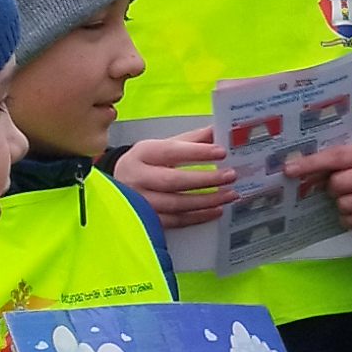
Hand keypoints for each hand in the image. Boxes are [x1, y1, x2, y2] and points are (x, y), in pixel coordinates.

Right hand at [116, 130, 230, 226]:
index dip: (197, 152)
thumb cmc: (146, 163)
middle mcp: (139, 178)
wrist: (121, 183)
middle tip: (230, 175)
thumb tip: (217, 131)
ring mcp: (142, 201)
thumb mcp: (162, 146)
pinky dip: (198, 216)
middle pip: (173, 180)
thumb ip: (190, 140)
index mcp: (143, 153)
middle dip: (205, 179)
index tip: (221, 151)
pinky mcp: (148, 219)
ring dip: (206, 200)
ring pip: (176, 204)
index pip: (171, 151)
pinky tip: (216, 210)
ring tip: (229, 194)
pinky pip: (176, 220)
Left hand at [290, 141, 351, 228]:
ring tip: (349, 198)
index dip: (311, 164)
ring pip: (344, 204)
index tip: (290, 170)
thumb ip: (332, 162)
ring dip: (340, 204)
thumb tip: (298, 171)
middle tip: (338, 187)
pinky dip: (347, 218)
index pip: (337, 157)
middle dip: (332, 188)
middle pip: (338, 184)